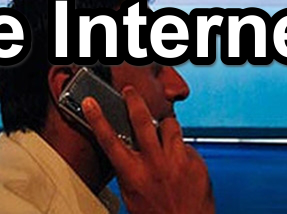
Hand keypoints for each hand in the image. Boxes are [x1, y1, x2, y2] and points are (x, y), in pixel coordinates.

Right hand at [82, 86, 214, 213]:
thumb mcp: (131, 195)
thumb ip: (128, 171)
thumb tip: (125, 154)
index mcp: (133, 174)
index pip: (109, 140)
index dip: (97, 119)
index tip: (90, 103)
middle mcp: (154, 164)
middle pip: (142, 120)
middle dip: (134, 100)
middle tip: (130, 92)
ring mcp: (177, 161)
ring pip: (170, 126)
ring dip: (165, 126)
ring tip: (163, 132)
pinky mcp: (196, 161)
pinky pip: (185, 145)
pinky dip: (181, 149)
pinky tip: (179, 162)